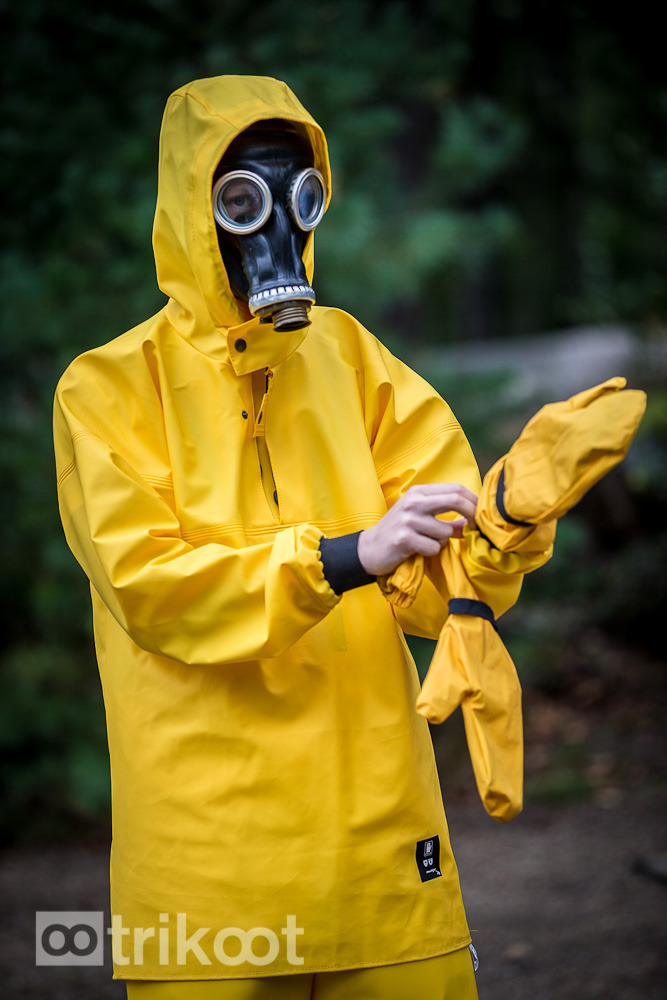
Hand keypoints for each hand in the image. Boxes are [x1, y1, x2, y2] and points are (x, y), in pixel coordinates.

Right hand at [357, 483, 477, 576]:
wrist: (369, 549)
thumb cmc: (399, 533)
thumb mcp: (421, 519)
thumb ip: (447, 519)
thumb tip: (474, 523)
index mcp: (419, 492)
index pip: (455, 488)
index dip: (474, 501)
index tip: (481, 516)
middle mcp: (413, 501)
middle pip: (455, 500)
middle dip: (472, 515)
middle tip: (477, 529)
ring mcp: (407, 519)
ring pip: (445, 531)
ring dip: (442, 541)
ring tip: (426, 542)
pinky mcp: (403, 538)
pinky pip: (434, 547)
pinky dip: (430, 552)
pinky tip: (417, 550)